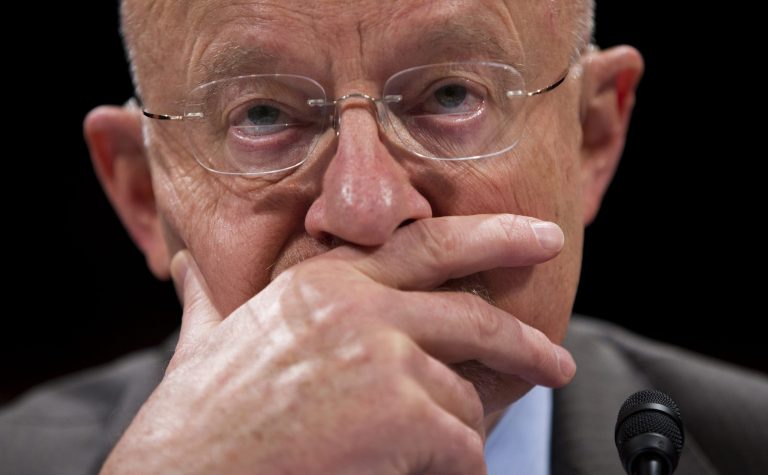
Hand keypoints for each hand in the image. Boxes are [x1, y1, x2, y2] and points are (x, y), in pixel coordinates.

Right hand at [100, 214, 574, 474]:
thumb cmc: (195, 419)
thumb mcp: (205, 341)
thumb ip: (207, 298)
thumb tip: (185, 267)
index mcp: (322, 283)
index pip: (428, 245)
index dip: (492, 237)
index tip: (539, 239)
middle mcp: (360, 307)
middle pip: (475, 317)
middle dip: (525, 344)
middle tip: (556, 363)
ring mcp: (384, 357)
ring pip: (464, 400)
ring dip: (450, 436)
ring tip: (407, 456)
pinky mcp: (402, 413)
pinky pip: (462, 449)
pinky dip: (448, 471)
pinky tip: (406, 474)